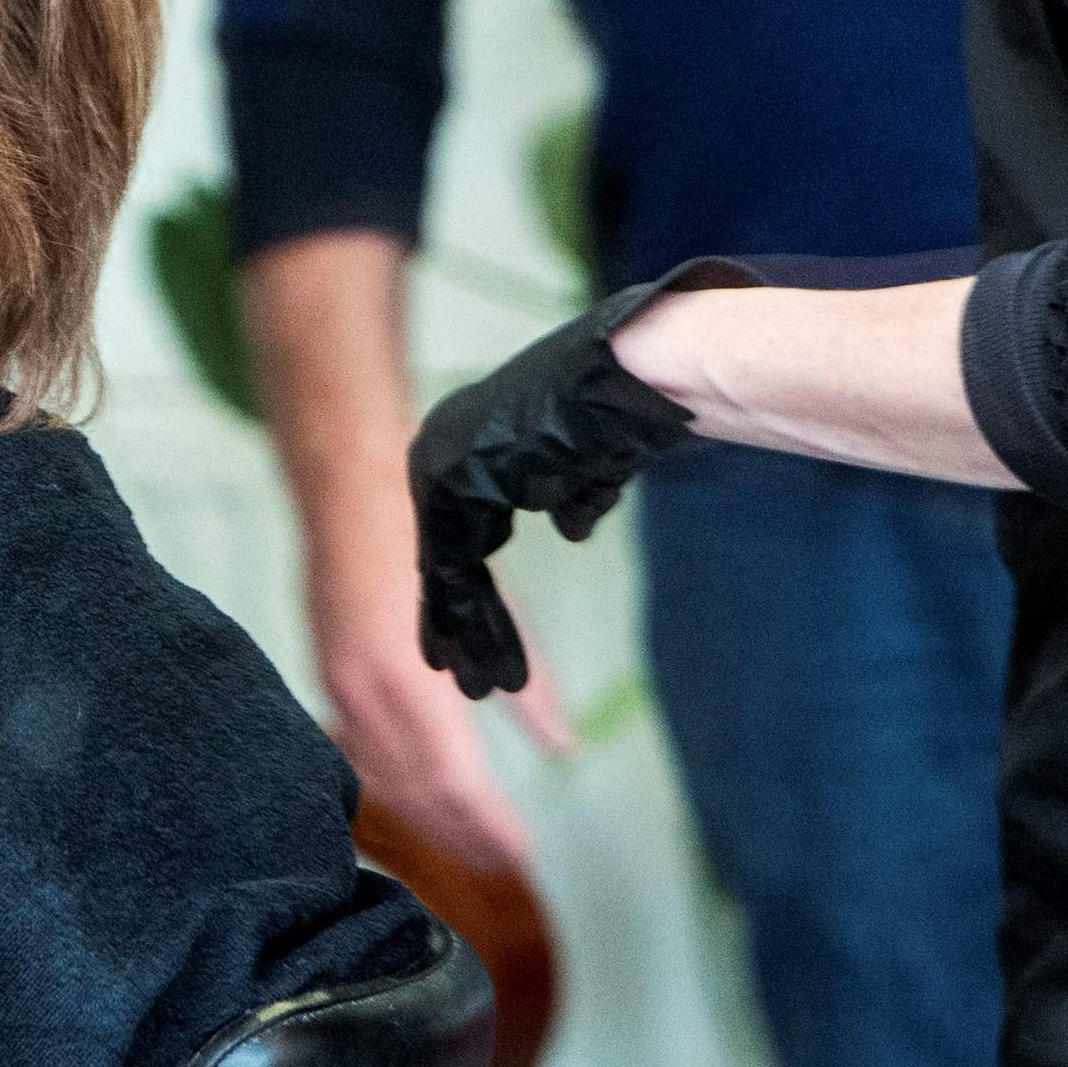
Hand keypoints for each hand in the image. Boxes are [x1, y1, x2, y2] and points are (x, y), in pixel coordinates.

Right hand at [309, 519, 574, 876]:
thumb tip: (564, 748)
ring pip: (383, 784)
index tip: (523, 858)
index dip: (491, 829)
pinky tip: (408, 800)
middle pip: (418, 798)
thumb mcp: (494, 608)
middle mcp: (370, 703)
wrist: (349, 489)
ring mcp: (341, 695)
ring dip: (425, 823)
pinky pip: (356, 758)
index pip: (458, 786)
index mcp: (415, 686)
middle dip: (462, 839)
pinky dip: (388, 790)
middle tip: (502, 868)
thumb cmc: (429, 534)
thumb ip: (527, 685)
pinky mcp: (328, 681)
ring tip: (463, 846)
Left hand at [409, 283, 691, 697]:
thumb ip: (569, 495)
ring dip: (466, 636)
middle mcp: (444, 450)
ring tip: (475, 690)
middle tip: (459, 675)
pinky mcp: (449, 485)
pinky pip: (454, 572)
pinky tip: (485, 668)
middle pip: (450, 554)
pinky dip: (472, 624)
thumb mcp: (585, 465)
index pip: (467, 531)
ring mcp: (440, 465)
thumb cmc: (622, 410)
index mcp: (473, 439)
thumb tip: (568, 525)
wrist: (627, 376)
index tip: (478, 639)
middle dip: (460, 620)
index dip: (474, 591)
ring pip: (447, 571)